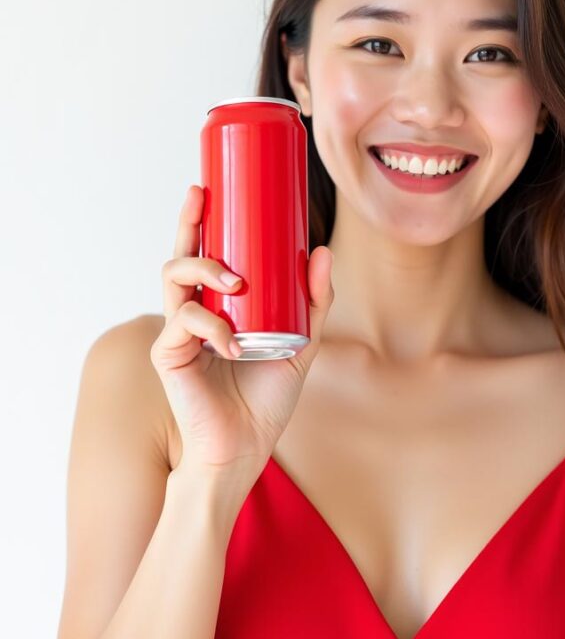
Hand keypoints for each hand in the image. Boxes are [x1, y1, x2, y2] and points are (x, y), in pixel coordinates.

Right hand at [150, 185, 333, 483]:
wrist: (243, 450)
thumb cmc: (265, 402)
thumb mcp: (299, 344)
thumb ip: (312, 303)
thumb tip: (321, 251)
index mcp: (218, 309)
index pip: (206, 255)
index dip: (202, 221)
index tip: (208, 188)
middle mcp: (193, 314)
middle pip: (180, 255)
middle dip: (188, 222)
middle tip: (200, 194)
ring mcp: (178, 333)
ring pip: (174, 278)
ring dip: (204, 267)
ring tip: (236, 281)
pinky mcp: (169, 355)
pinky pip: (184, 322)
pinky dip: (212, 326)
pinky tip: (232, 344)